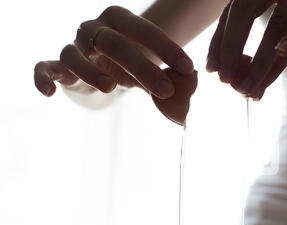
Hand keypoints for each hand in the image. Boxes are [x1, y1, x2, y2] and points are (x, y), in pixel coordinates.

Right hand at [34, 6, 193, 98]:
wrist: (102, 67)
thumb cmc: (130, 63)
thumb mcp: (151, 66)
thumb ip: (169, 75)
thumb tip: (193, 88)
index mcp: (120, 20)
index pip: (144, 30)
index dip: (167, 48)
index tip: (189, 69)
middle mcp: (94, 28)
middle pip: (114, 43)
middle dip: (142, 66)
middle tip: (166, 90)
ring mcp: (74, 46)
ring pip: (75, 54)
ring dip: (92, 70)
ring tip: (111, 88)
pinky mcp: (59, 66)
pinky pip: (44, 67)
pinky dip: (42, 78)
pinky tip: (49, 93)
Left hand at [207, 0, 286, 99]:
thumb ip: (278, 58)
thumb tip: (251, 89)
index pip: (235, 9)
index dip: (219, 39)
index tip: (211, 67)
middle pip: (243, 10)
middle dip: (229, 48)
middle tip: (223, 80)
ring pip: (275, 21)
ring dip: (259, 59)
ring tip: (245, 87)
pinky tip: (279, 52)